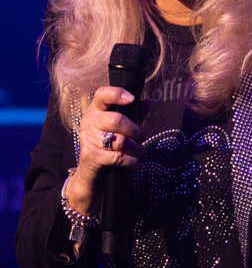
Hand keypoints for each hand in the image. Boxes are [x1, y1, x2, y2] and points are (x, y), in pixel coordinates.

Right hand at [67, 86, 146, 213]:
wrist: (89, 174)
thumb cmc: (107, 146)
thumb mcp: (120, 128)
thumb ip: (133, 115)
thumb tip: (147, 101)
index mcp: (95, 110)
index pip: (102, 94)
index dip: (117, 93)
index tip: (132, 99)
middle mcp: (89, 122)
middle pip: (117, 120)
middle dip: (136, 130)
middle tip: (143, 138)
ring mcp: (88, 139)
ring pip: (120, 141)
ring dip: (137, 149)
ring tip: (141, 153)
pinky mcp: (91, 157)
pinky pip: (118, 157)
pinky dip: (132, 162)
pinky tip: (136, 165)